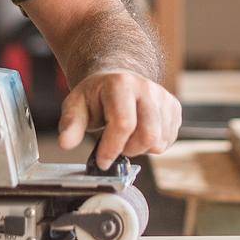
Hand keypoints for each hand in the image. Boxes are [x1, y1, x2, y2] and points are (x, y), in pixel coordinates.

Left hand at [57, 70, 181, 168]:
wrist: (118, 78)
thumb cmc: (97, 95)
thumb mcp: (77, 105)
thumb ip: (71, 124)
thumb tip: (65, 143)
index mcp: (121, 84)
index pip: (123, 123)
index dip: (112, 148)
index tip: (102, 161)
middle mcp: (147, 87)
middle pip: (148, 134)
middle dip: (130, 150)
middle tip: (116, 146)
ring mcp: (163, 97)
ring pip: (160, 140)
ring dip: (141, 148)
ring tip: (126, 137)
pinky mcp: (174, 107)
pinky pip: (168, 139)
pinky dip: (153, 145)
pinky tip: (139, 134)